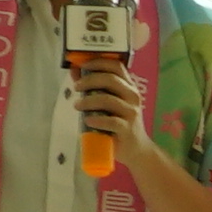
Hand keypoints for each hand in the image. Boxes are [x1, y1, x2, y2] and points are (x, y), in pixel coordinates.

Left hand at [71, 68, 177, 188]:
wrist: (136, 149)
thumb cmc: (119, 123)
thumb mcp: (108, 103)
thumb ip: (94, 88)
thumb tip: (75, 72)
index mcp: (128, 87)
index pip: (116, 66)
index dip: (99, 62)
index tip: (83, 66)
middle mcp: (132, 96)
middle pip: (111, 80)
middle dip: (89, 80)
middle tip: (76, 87)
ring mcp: (131, 113)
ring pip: (108, 100)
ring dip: (88, 101)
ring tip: (77, 105)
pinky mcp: (127, 129)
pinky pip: (111, 121)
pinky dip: (97, 120)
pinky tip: (88, 121)